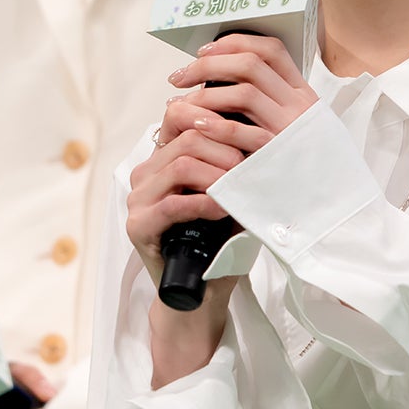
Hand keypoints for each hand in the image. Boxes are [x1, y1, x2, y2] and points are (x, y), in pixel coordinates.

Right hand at [125, 33, 318, 387]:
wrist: (200, 296)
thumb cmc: (222, 242)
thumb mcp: (235, 193)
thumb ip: (239, 160)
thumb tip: (271, 123)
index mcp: (166, 155)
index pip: (185, 112)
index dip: (222, 113)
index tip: (258, 127)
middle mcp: (147, 170)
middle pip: (186, 133)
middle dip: (229, 144)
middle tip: (258, 159)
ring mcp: (138, 198)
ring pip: (180, 163)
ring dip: (219, 172)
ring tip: (242, 185)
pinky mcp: (137, 226)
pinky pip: (170, 204)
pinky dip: (203, 203)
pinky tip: (224, 210)